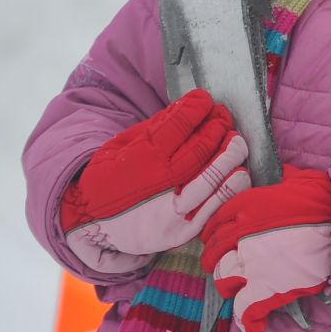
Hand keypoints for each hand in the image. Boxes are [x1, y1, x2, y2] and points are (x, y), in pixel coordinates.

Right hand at [59, 88, 250, 273]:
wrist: (90, 227)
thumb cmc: (106, 182)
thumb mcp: (117, 149)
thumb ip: (150, 130)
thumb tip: (183, 108)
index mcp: (141, 160)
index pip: (178, 126)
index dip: (195, 109)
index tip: (205, 99)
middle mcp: (160, 185)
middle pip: (201, 149)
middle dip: (217, 128)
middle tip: (223, 116)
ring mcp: (174, 211)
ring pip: (215, 178)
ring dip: (231, 155)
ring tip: (236, 141)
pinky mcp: (184, 232)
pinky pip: (216, 207)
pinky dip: (232, 187)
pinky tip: (240, 172)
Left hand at [199, 165, 330, 331]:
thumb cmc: (324, 197)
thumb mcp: (297, 178)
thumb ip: (279, 179)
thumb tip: (278, 175)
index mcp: (245, 207)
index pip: (215, 223)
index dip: (215, 233)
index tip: (219, 239)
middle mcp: (240, 236)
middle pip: (213, 252)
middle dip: (216, 259)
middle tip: (225, 264)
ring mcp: (251, 264)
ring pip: (223, 279)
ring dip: (228, 284)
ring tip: (239, 288)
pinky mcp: (267, 288)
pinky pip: (245, 309)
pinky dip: (248, 320)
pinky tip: (253, 326)